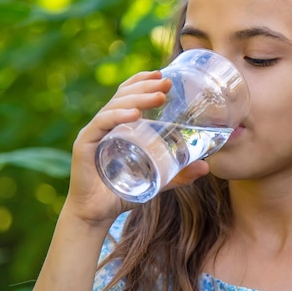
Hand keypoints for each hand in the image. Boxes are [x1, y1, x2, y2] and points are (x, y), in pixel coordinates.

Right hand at [63, 70, 208, 227]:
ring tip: (159, 97)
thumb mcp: (156, 180)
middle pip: (123, 95)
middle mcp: (104, 125)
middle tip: (167, 83)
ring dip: (138, 97)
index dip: (143, 81)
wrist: (96, 216)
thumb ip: (178, 174)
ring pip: (115, 106)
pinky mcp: (85, 145)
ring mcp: (94, 133)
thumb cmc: (122, 193)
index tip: (163, 74)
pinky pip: (101, 124)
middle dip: (145, 85)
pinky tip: (134, 114)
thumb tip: (206, 167)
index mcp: (117, 126)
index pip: (127, 95)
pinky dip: (117, 116)